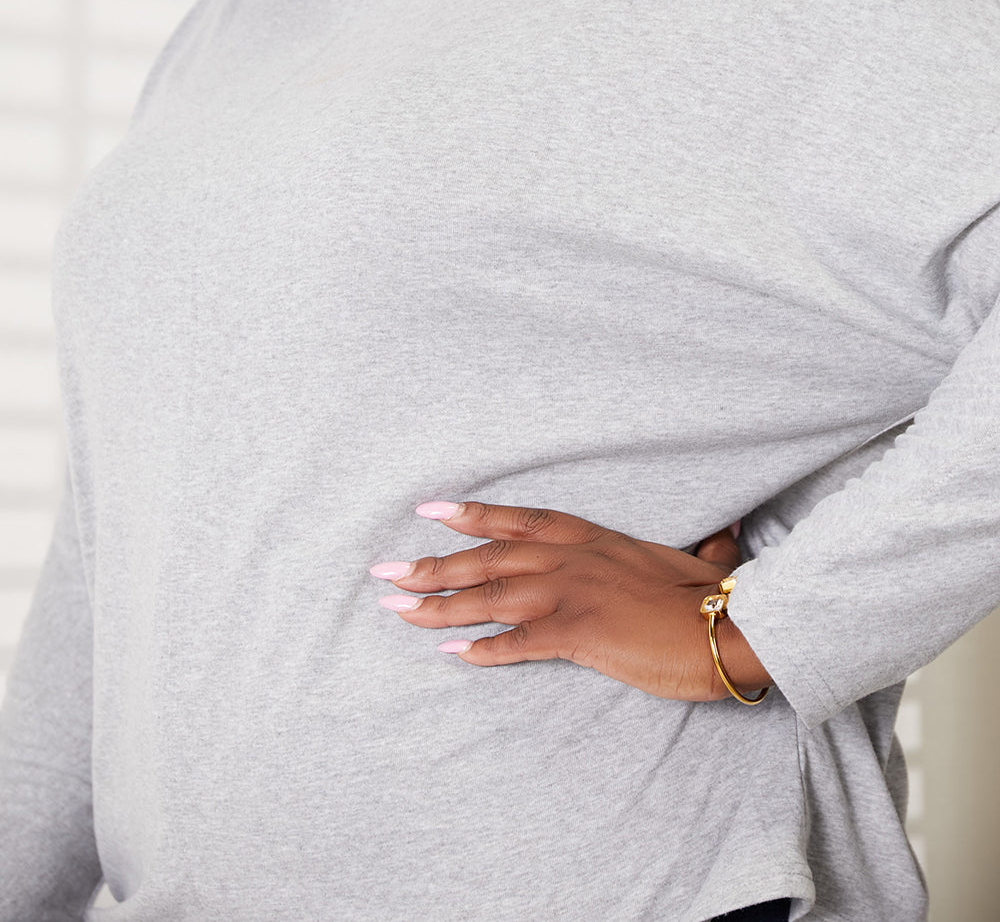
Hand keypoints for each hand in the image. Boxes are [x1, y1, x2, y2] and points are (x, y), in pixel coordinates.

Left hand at [370, 501, 770, 701]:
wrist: (729, 628)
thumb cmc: (710, 599)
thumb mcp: (693, 562)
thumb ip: (694, 548)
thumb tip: (727, 533)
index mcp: (592, 538)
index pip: (519, 520)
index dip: (472, 515)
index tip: (429, 510)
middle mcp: (573, 558)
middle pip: (488, 558)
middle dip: (432, 563)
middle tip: (384, 570)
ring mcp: (572, 592)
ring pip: (490, 596)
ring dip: (438, 605)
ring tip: (397, 610)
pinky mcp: (578, 633)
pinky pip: (517, 641)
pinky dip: (482, 647)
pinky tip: (452, 654)